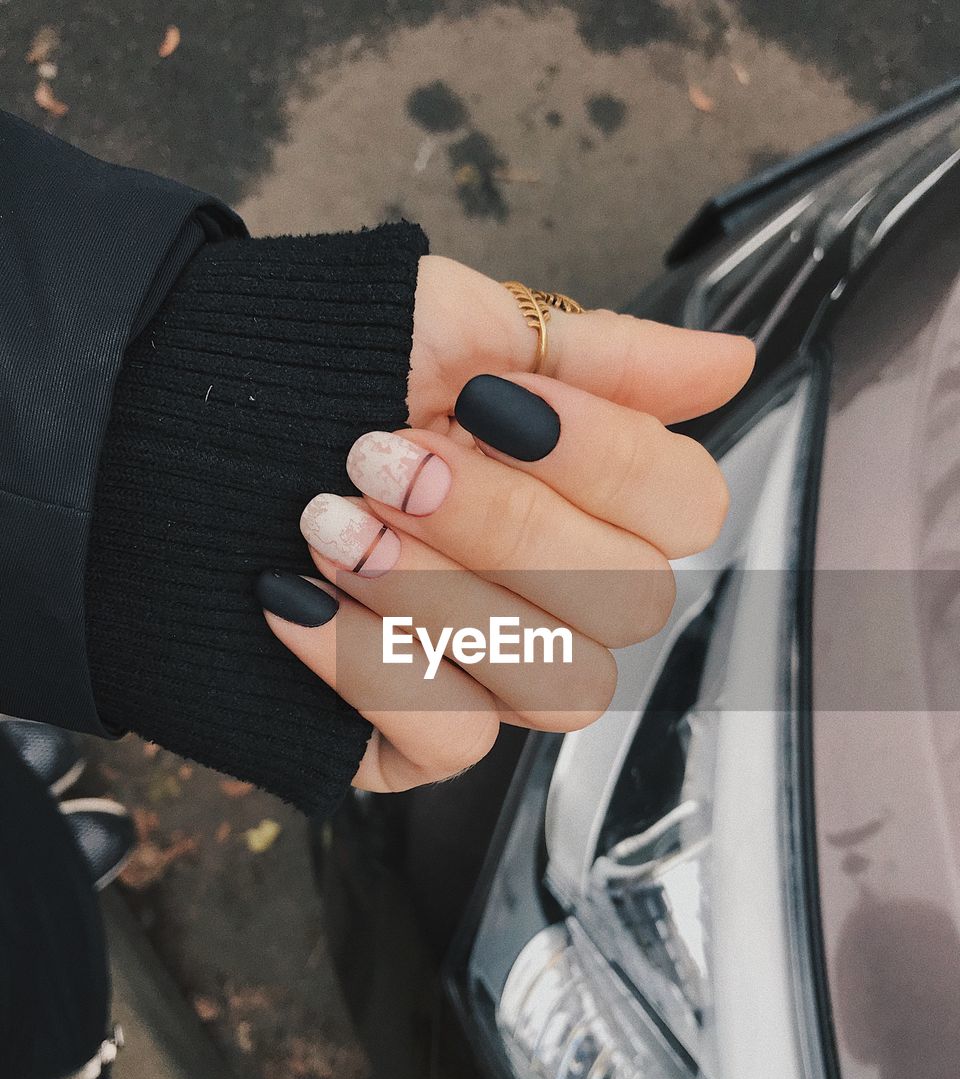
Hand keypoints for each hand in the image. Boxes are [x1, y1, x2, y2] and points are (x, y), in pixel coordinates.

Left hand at [259, 256, 753, 790]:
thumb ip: (599, 357)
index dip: (603, 457)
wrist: (166, 438)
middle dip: (501, 523)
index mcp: (585, 496)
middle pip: (627, 602)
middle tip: (381, 458)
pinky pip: (447, 739)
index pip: (688, 510)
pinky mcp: (416, 740)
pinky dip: (365, 663)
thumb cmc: (319, 375)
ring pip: (556, 685)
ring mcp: (494, 675)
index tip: (487, 399)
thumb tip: (732, 360)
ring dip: (437, 596)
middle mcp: (561, 597)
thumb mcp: (455, 331)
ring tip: (327, 522)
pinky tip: (291, 593)